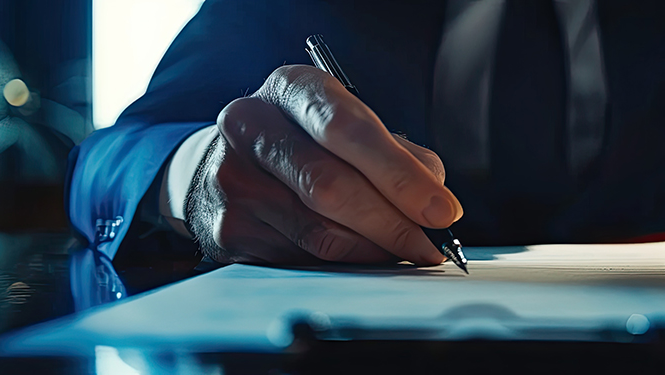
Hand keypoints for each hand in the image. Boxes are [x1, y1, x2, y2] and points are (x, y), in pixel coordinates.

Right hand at [186, 65, 461, 264]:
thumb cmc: (306, 141)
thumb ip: (396, 154)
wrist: (223, 161)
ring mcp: (231, 179)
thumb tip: (434, 200)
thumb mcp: (348, 124)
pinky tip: (365, 257)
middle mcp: (250, 126)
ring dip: (373, 249)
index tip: (441, 210)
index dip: (399, 175)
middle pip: (330, 185)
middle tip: (431, 245)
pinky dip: (344, 263)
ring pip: (318, 230)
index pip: (346, 129)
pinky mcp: (227, 228)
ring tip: (406, 252)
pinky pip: (300, 257)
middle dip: (392, 222)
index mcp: (291, 88)